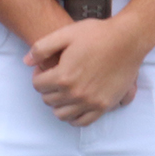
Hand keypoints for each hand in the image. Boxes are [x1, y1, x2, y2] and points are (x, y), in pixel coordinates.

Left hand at [25, 18, 151, 126]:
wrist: (128, 39)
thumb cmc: (98, 34)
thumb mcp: (66, 33)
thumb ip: (41, 47)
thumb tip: (26, 62)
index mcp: (63, 76)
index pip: (38, 85)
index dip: (38, 75)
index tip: (46, 68)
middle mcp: (75, 93)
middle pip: (48, 100)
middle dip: (48, 88)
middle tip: (56, 77)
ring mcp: (90, 102)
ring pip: (61, 114)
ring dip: (59, 103)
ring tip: (65, 91)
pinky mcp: (104, 105)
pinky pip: (82, 121)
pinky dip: (74, 116)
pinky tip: (75, 104)